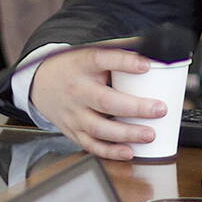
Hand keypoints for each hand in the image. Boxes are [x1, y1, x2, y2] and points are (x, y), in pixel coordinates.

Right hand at [27, 48, 164, 160]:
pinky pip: (91, 145)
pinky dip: (110, 151)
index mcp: (82, 65)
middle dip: (135, 107)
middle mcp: (77, 90)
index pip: (102, 59)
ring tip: (149, 134)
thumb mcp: (90, 52)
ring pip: (99, 128)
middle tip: (159, 109)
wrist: (41, 83)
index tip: (146, 65)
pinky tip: (128, 151)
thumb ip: (117, 50)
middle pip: (105, 100)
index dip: (125, 62)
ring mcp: (74, 113)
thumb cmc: (73, 67)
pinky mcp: (73, 131)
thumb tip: (153, 49)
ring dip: (126, 133)